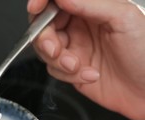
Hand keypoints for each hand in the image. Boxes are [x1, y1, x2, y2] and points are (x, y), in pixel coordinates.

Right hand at [29, 0, 144, 119]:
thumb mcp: (122, 18)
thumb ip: (89, 3)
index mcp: (92, 8)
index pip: (58, 1)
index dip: (42, 2)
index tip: (35, 9)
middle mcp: (80, 27)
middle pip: (44, 26)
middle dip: (45, 39)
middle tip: (55, 49)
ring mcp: (74, 49)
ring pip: (45, 50)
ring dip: (58, 60)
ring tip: (77, 65)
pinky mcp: (71, 71)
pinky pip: (54, 70)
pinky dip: (69, 75)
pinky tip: (90, 75)